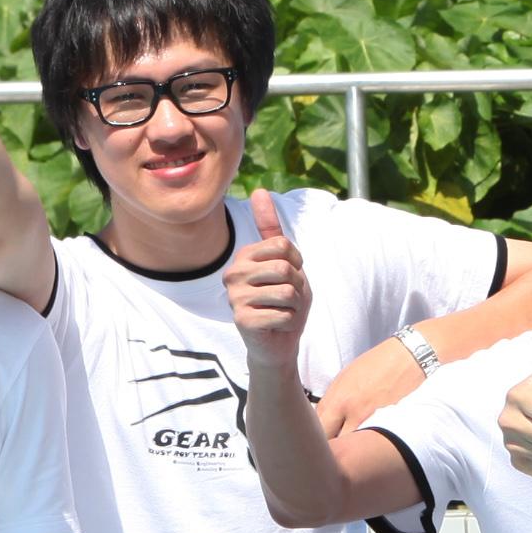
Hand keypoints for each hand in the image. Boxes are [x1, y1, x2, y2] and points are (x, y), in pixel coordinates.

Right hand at [225, 191, 310, 360]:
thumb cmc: (283, 300)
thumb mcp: (284, 262)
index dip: (297, 263)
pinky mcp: (242, 319)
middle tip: (287, 299)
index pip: (283, 245)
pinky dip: (290, 322)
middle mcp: (233, 273)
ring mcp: (234, 297)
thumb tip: (259, 190)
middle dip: (298, 287)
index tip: (288, 276)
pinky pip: (284, 314)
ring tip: (281, 311)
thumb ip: (271, 230)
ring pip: (288, 292)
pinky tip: (277, 326)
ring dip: (295, 306)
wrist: (278, 342)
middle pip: (286, 269)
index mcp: (244, 256)